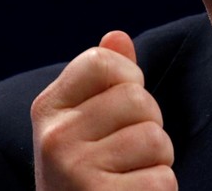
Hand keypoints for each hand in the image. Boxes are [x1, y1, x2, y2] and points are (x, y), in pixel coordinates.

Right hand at [31, 31, 176, 189]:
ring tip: (128, 177)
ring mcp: (75, 171)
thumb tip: (117, 36)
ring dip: (156, 162)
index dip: (128, 79)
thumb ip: (103, 80)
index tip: (120, 108)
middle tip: (126, 152)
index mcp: (48, 108)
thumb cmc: (88, 172)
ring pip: (156, 140)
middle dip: (148, 125)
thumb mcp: (85, 123)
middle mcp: (55, 137)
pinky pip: (162, 179)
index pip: (103, 61)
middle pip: (138, 100)